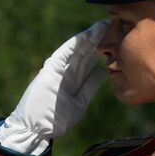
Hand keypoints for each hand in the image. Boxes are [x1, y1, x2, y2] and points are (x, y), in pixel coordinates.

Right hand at [0, 22, 108, 155]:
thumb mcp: (80, 102)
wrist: (36, 129)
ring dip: (89, 38)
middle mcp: (67, 71)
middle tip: (115, 25)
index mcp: (75, 79)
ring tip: (103, 26)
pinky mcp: (50, 70)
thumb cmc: (57, 119)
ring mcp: (58, 69)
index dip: (104, 48)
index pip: (91, 60)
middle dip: (99, 39)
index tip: (118, 39)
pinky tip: (86, 35)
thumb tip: (102, 71)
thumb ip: (89, 87)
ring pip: (77, 50)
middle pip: (86, 51)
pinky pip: (63, 54)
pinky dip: (74, 45)